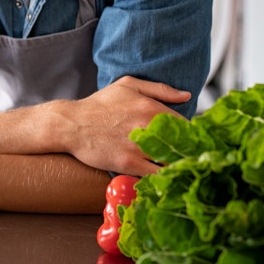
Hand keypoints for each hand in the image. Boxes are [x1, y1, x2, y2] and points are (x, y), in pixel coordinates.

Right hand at [62, 76, 190, 175]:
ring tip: (180, 168)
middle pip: (181, 144)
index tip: (192, 141)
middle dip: (188, 152)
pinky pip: (154, 174)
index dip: (191, 134)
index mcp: (150, 106)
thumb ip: (160, 89)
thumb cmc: (99, 104)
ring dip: (178, 165)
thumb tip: (187, 95)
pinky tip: (165, 177)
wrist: (71, 124)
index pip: (185, 124)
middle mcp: (146, 126)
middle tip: (190, 157)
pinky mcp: (127, 163)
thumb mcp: (128, 85)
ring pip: (170, 161)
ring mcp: (137, 146)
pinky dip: (163, 177)